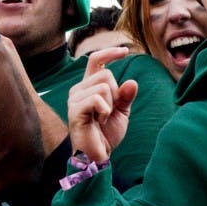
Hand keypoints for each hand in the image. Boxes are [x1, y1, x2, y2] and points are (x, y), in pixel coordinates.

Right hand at [67, 47, 137, 161]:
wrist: (97, 154)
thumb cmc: (106, 133)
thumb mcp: (121, 112)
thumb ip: (125, 96)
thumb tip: (131, 81)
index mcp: (88, 87)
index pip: (96, 61)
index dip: (109, 53)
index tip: (125, 50)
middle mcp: (78, 89)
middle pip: (105, 75)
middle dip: (115, 93)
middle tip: (109, 111)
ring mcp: (74, 99)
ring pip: (103, 86)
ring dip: (110, 104)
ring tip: (102, 118)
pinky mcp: (75, 109)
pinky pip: (97, 98)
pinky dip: (105, 110)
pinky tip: (99, 120)